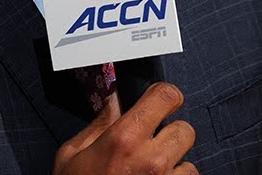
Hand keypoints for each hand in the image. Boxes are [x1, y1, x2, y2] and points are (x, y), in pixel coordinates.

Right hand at [53, 82, 197, 174]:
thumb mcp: (72, 154)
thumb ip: (98, 124)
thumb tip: (113, 100)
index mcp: (124, 138)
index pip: (166, 96)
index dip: (167, 96)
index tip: (163, 100)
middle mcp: (150, 160)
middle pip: (185, 129)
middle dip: (170, 135)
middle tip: (152, 145)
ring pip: (189, 163)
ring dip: (174, 166)